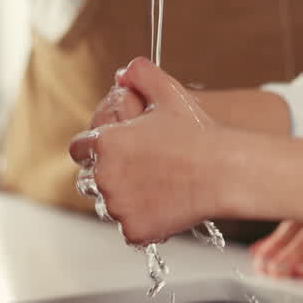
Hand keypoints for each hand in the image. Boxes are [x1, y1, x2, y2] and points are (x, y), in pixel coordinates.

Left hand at [69, 57, 223, 244]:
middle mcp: (105, 175)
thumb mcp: (168, 92)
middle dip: (111, 175)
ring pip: (112, 206)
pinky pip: (131, 229)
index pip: (79, 149)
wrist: (224, 171)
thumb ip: (141, 75)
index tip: (113, 152)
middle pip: (92, 180)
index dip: (95, 149)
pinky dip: (145, 222)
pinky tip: (166, 206)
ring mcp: (118, 206)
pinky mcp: (135, 230)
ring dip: (127, 199)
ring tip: (158, 187)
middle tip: (142, 170)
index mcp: (106, 142)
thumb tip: (125, 72)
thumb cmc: (198, 134)